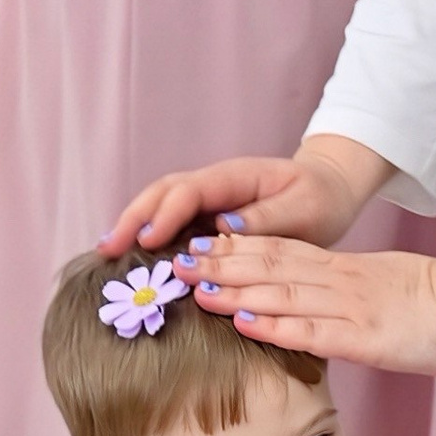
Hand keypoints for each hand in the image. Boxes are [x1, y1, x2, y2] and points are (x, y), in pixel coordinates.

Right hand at [106, 133, 388, 259]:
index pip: (190, 191)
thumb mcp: (305, 209)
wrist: (328, 192)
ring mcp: (207, 201)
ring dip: (134, 226)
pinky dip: (150, 238)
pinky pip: (173, 225)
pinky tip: (133, 258)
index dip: (165, 214)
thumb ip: (267, 218)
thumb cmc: (319, 200)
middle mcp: (214, 185)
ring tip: (108, 252)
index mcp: (235, 176)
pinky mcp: (207, 219)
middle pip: (163, 193)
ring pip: (161, 207)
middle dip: (132, 217)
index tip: (146, 240)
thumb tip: (223, 228)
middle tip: (107, 248)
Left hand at [177, 236, 435, 376]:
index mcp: (345, 269)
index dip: (237, 246)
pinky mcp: (366, 337)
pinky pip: (313, 330)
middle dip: (220, 263)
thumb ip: (347, 290)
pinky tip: (244, 322)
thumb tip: (310, 299)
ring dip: (235, 290)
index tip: (199, 242)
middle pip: (271, 266)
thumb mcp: (385, 287)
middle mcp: (340, 282)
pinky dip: (275, 325)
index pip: (282, 250)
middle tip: (175, 260)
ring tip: (194, 287)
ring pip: (283, 293)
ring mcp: (351, 307)